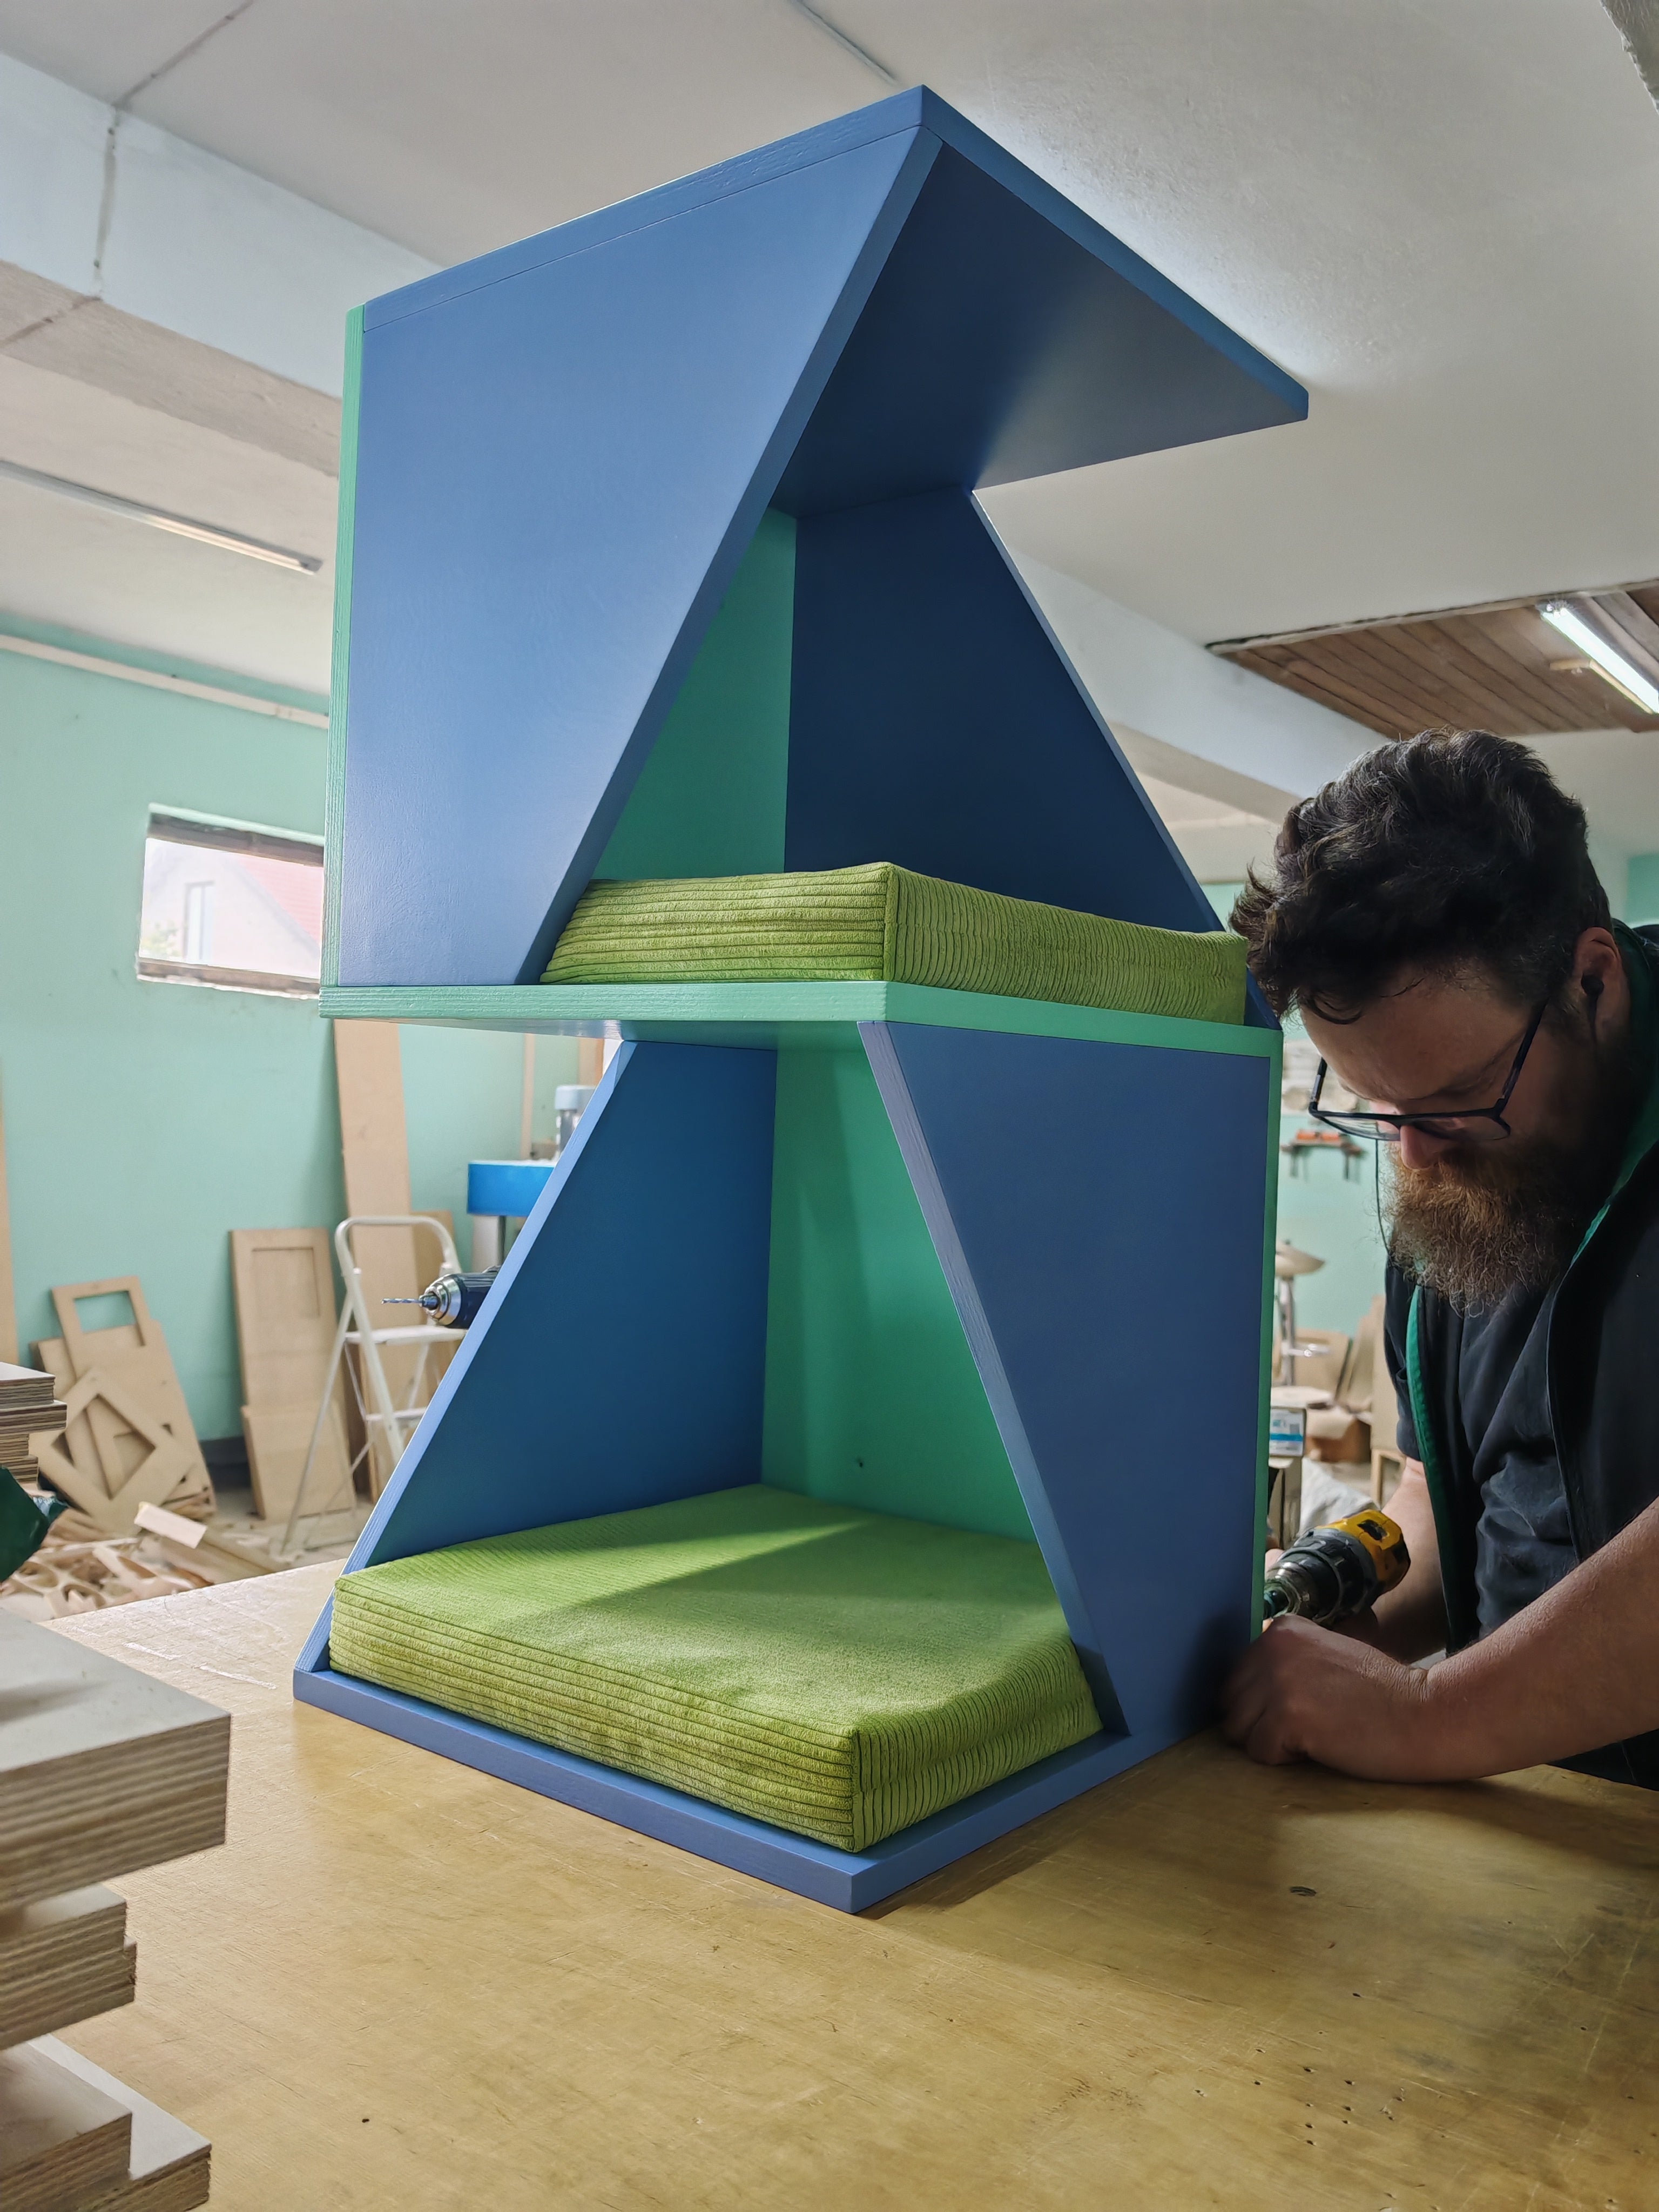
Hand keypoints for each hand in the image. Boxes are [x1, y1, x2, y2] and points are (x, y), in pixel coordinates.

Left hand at [1221, 1616, 1442, 1777]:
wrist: (1423, 1714)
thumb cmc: (1379, 1694)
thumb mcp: (1325, 1657)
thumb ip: (1285, 1663)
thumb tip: (1238, 1691)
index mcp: (1281, 1630)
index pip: (1237, 1677)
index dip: (1263, 1703)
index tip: (1304, 1705)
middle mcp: (1272, 1648)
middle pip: (1230, 1703)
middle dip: (1260, 1723)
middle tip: (1309, 1724)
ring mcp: (1278, 1682)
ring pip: (1238, 1730)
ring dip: (1270, 1742)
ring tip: (1315, 1733)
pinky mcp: (1287, 1717)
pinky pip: (1259, 1753)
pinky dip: (1285, 1760)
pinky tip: (1320, 1745)